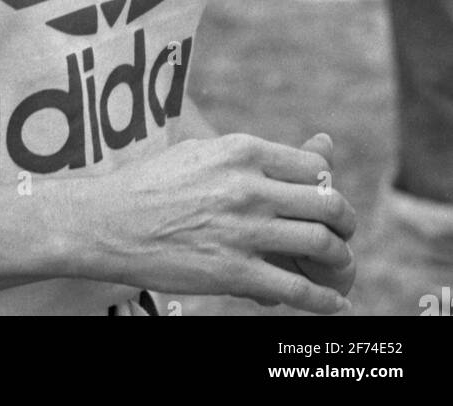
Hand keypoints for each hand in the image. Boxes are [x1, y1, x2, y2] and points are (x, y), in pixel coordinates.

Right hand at [92, 132, 356, 314]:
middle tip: (342, 231)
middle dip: (344, 221)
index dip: (326, 184)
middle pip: (328, 204)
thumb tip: (313, 149)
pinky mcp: (234, 273)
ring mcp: (243, 231)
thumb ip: (255, 155)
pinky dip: (324, 302)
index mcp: (241, 151)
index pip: (314, 167)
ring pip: (321, 245)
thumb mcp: (203, 151)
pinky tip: (334, 305)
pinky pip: (297, 290)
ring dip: (339, 259)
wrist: (110, 222)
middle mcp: (248, 187)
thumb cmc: (156, 183)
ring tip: (338, 265)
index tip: (322, 197)